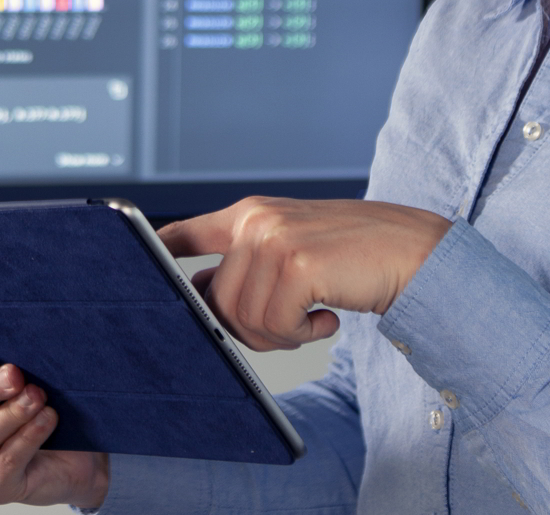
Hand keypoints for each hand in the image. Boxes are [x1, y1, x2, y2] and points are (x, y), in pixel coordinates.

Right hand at [0, 340, 109, 506]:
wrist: (62, 461)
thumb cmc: (30, 415)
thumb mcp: (12, 386)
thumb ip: (3, 367)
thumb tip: (14, 341)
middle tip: (15, 374)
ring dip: (14, 411)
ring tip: (37, 395)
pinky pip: (8, 459)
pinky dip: (29, 435)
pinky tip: (46, 418)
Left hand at [159, 197, 451, 351]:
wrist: (418, 253)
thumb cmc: (356, 257)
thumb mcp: (294, 250)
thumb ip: (248, 266)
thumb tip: (201, 302)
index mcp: (249, 215)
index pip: (182, 234)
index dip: (155, 257)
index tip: (131, 269)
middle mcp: (255, 220)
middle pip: (214, 303)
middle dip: (250, 330)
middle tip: (292, 323)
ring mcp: (274, 238)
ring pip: (243, 320)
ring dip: (281, 335)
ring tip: (312, 316)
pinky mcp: (297, 263)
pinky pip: (275, 326)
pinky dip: (303, 335)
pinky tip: (327, 317)